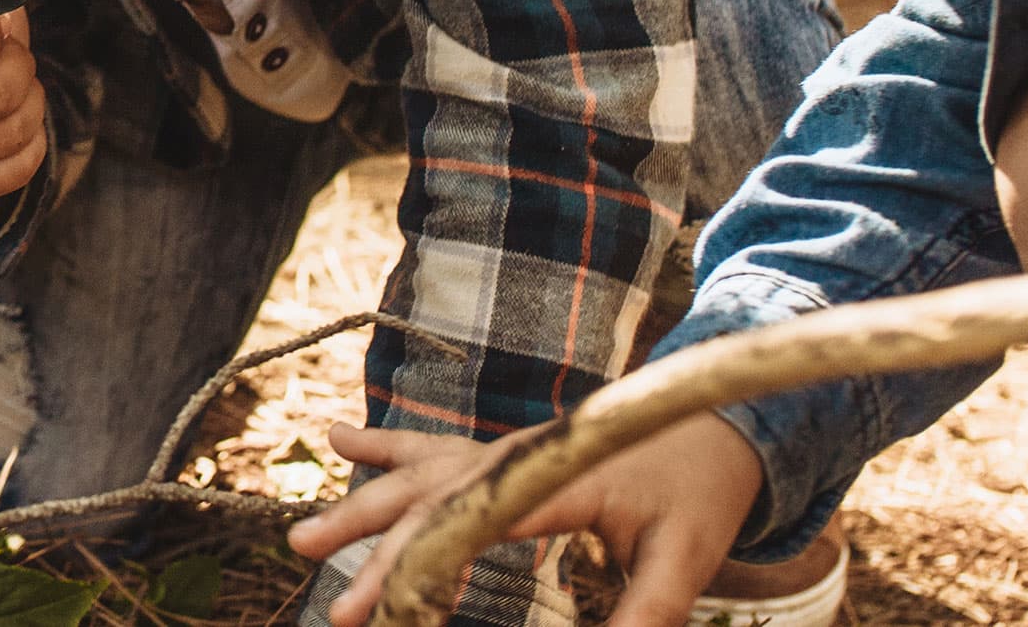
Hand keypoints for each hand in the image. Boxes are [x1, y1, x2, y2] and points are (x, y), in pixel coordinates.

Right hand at [292, 416, 765, 626]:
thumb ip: (648, 609)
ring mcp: (504, 452)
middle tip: (335, 608)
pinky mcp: (504, 456)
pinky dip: (387, 449)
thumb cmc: (703, 487)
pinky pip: (435, 451)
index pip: (466, 523)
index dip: (417, 567)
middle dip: (373, 555)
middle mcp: (513, 456)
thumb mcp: (687, 554)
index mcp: (551, 474)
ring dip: (361, 508)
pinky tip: (340, 438)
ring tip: (304, 543)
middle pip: (426, 503)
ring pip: (416, 476)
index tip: (382, 611)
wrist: (723, 420)